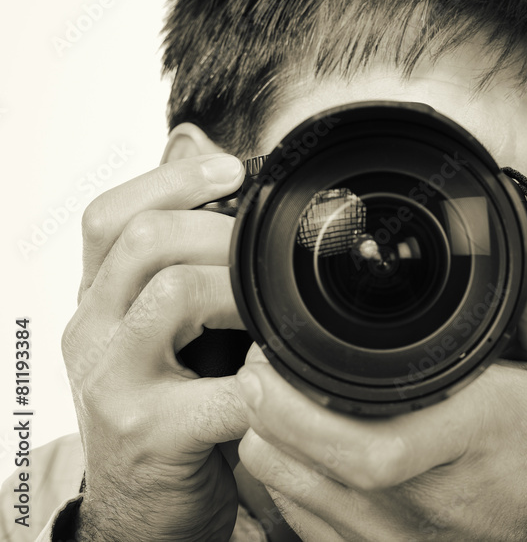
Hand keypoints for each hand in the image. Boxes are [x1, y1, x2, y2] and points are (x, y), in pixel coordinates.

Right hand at [63, 154, 250, 540]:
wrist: (145, 509)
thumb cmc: (175, 407)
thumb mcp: (171, 334)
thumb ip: (190, 273)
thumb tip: (235, 188)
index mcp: (98, 300)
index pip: (109, 216)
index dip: (171, 179)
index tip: (236, 168)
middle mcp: (91, 331)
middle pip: (142, 240)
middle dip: (219, 230)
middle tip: (268, 249)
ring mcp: (111, 382)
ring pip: (172, 292)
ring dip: (241, 290)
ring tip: (274, 306)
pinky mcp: (146, 434)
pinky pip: (217, 390)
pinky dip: (264, 378)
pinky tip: (284, 375)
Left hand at [236, 218, 526, 540]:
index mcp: (473, 439)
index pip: (377, 447)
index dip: (304, 411)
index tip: (273, 356)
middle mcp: (428, 499)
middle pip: (315, 467)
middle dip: (267, 412)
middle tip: (256, 364)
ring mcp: (397, 538)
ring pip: (294, 494)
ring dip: (269, 439)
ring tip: (267, 393)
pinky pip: (301, 520)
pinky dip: (284, 476)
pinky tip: (293, 439)